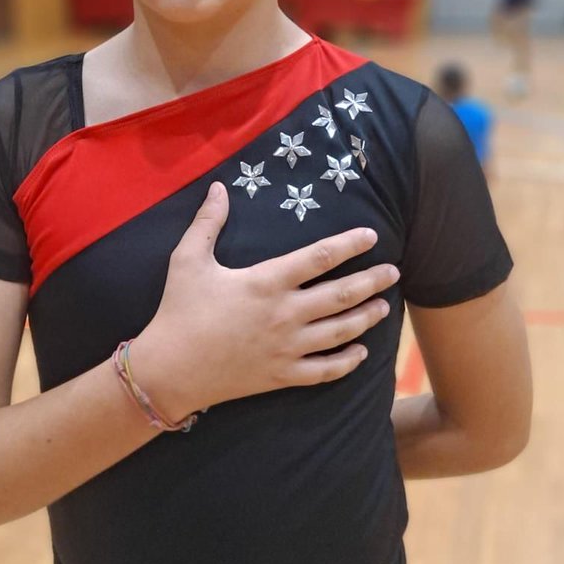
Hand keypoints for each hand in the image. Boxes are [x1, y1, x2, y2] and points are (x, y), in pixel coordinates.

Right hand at [130, 181, 397, 421]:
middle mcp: (285, 314)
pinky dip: (346, 363)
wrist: (169, 369)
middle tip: (394, 272)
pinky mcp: (281, 375)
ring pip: (340, 332)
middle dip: (371, 281)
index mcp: (267, 282)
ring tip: (385, 307)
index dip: (349, 244)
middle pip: (341, 295)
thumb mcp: (187, 259)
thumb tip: (218, 187)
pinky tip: (360, 354)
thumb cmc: (178, 310)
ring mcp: (286, 347)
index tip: (371, 236)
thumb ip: (207, 222)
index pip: (320, 257)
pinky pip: (324, 371)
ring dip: (366, 318)